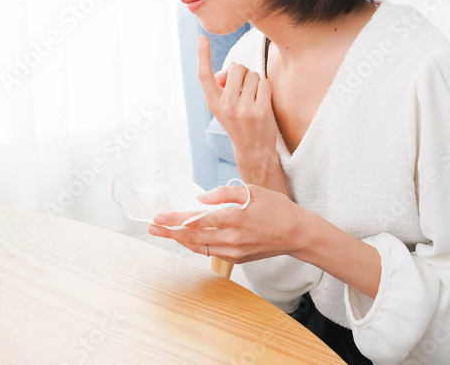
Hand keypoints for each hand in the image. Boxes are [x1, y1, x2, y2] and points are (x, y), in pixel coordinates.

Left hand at [148, 183, 308, 263]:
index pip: (198, 220)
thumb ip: (224, 194)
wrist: (297, 234)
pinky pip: (210, 251)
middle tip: (152, 226)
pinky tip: (187, 237)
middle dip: (170, 231)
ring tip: (164, 232)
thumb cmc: (277, 209)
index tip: (159, 216)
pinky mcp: (237, 259)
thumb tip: (200, 199)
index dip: (176, 219)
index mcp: (235, 218)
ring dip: (180, 239)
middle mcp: (232, 238)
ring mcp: (234, 251)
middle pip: (193, 236)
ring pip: (199, 246)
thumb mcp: (252, 191)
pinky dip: (196, 244)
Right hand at [198, 35, 278, 163]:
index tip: (201, 38)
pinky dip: (265, 89)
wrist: (253, 150)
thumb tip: (230, 70)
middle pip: (237, 68)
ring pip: (252, 75)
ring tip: (253, 98)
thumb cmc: (238, 122)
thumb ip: (222, 86)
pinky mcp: (259, 111)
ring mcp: (243, 109)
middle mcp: (225, 106)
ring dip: (255, 82)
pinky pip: (264, 84)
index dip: (202, 55)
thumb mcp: (222, 107)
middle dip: (243, 73)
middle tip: (244, 88)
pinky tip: (262, 102)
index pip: (204, 75)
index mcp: (213, 103)